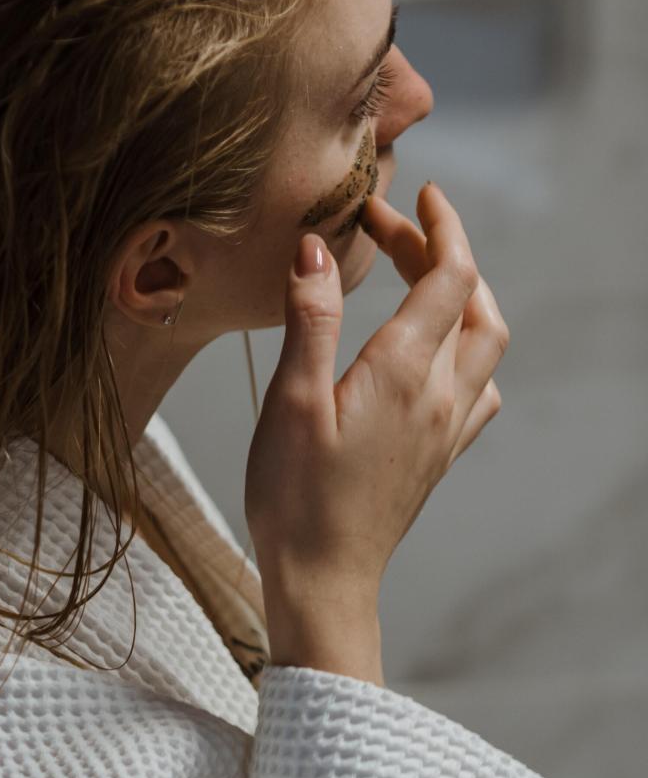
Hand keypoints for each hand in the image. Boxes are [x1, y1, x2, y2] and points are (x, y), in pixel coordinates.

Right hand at [245, 181, 509, 626]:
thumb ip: (311, 318)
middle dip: (443, 254)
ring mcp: (447, 429)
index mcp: (406, 373)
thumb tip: (317, 248)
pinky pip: (478, 390)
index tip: (415, 194)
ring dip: (464, 299)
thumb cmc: (296, 500)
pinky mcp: (439, 456)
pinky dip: (466, 351)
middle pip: (471, 302)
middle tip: (395, 230)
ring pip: (485, 344)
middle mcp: (441, 396)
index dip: (438, 226)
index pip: (450, 275)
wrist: (324, 582)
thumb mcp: (292, 402)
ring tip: (421, 278)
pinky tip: (435, 356)